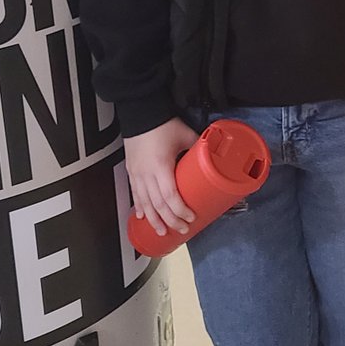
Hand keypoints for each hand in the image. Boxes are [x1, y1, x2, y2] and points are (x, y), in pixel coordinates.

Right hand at [124, 117, 199, 236]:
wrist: (140, 113)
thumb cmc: (162, 124)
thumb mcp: (185, 135)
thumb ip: (198, 148)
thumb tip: (214, 157)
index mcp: (161, 167)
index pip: (170, 196)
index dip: (180, 210)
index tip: (191, 218)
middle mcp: (146, 174)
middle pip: (158, 205)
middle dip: (170, 220)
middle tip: (182, 230)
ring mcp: (137, 174)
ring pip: (145, 203)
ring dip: (154, 220)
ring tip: (162, 232)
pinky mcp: (131, 171)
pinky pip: (135, 194)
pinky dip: (140, 207)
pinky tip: (142, 217)